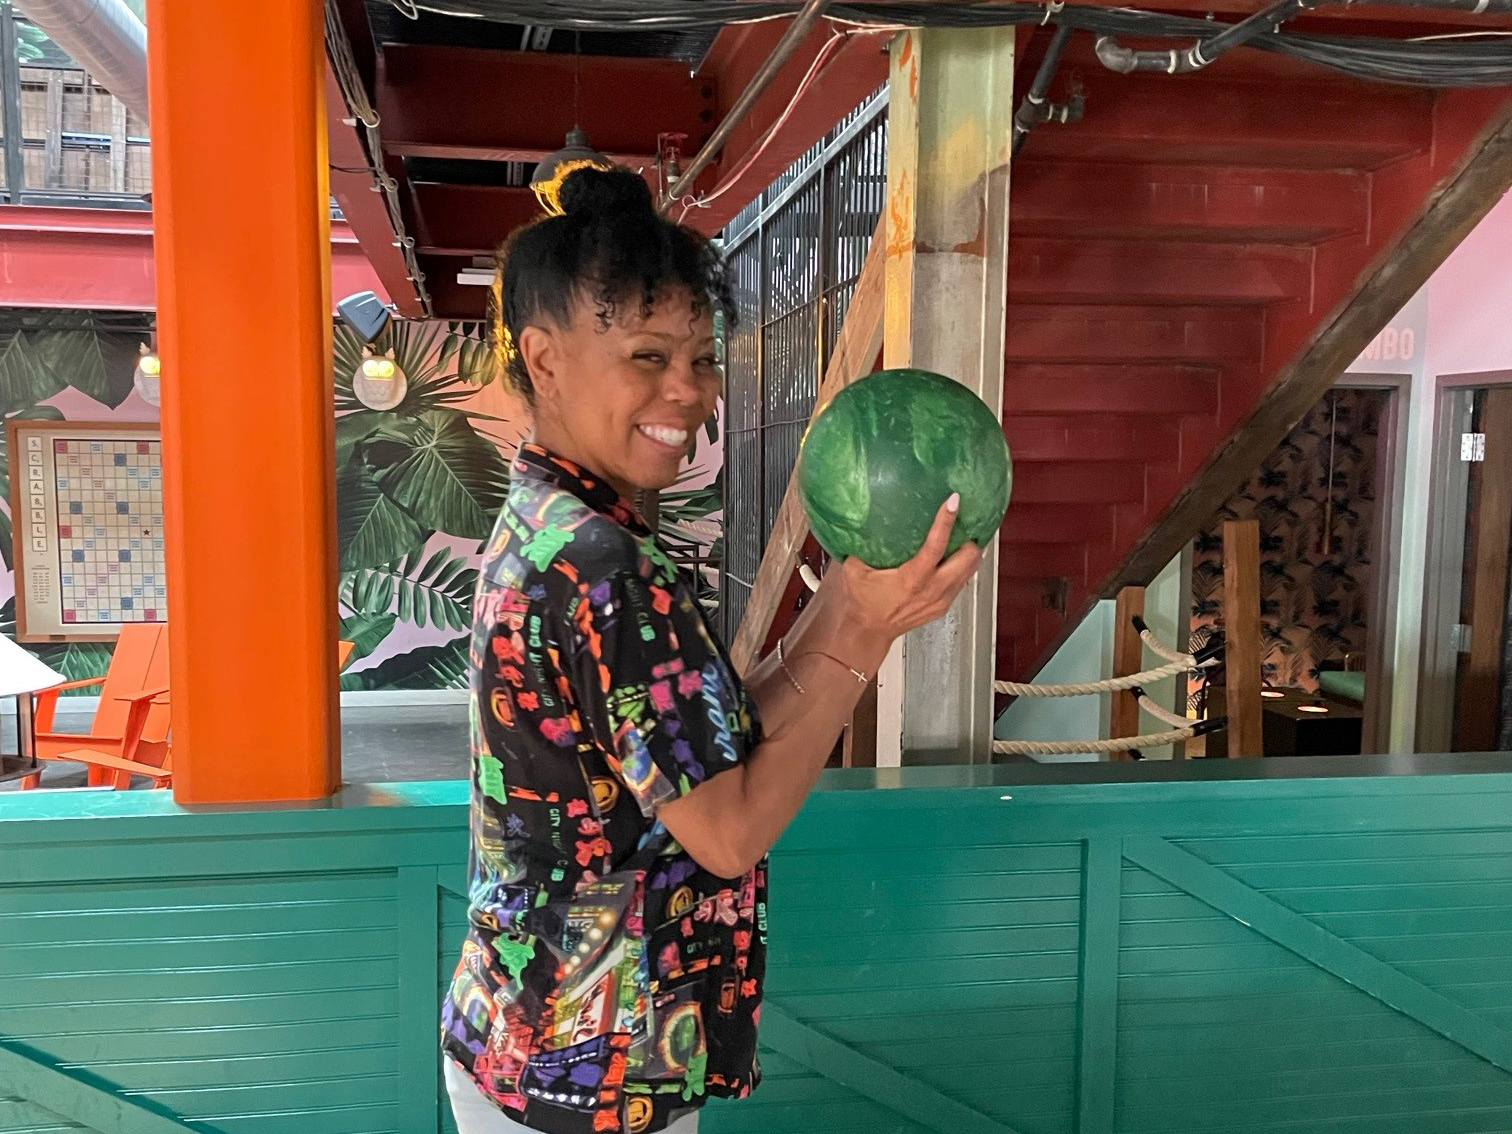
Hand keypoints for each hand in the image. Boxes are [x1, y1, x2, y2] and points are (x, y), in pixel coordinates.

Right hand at [825, 494, 983, 642]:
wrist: (870, 631)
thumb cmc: (863, 602)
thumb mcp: (854, 570)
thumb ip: (863, 546)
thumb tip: (865, 521)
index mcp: (912, 579)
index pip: (936, 546)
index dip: (947, 521)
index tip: (954, 501)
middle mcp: (932, 590)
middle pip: (968, 558)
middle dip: (970, 538)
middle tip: (965, 522)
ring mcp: (941, 600)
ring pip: (970, 571)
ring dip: (970, 553)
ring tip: (964, 537)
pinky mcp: (943, 606)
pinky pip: (962, 582)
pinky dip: (962, 568)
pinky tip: (954, 559)